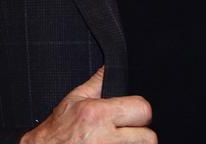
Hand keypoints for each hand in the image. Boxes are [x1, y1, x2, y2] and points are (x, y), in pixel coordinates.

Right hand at [20, 68, 154, 143]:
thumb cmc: (56, 132)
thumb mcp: (73, 101)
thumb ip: (96, 84)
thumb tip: (108, 68)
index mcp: (98, 114)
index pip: (142, 109)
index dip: (140, 112)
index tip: (132, 115)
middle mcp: (106, 137)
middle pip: (149, 137)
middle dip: (140, 135)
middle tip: (126, 134)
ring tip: (117, 142)